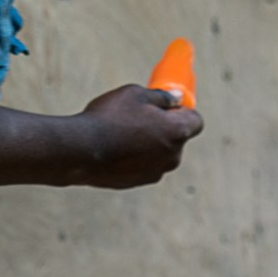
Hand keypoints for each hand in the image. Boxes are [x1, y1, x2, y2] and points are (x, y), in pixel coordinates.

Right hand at [72, 84, 202, 188]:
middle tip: (139, 115)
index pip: (196, 121)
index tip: (166, 105)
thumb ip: (162, 97)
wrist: (81, 150)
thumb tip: (177, 98)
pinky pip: (144, 165)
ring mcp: (157, 172)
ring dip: (150, 143)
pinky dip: (136, 156)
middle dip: (165, 127)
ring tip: (122, 132)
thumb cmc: (109, 118)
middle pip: (178, 138)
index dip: (183, 111)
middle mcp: (173, 156)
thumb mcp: (136, 94)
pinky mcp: (140, 182)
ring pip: (160, 153)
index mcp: (177, 133)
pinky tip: (115, 147)